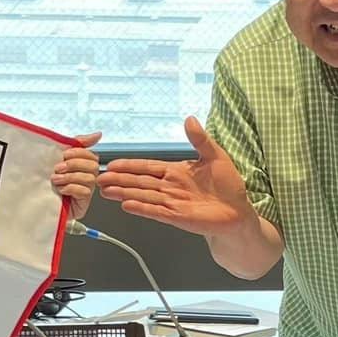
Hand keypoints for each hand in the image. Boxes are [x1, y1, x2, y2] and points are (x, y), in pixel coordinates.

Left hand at [52, 132, 101, 221]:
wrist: (36, 198)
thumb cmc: (48, 177)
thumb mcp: (60, 155)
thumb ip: (78, 143)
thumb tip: (98, 134)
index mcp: (84, 164)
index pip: (91, 154)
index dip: (78, 153)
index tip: (64, 155)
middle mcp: (88, 176)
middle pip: (93, 166)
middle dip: (73, 165)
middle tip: (58, 168)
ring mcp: (87, 190)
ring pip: (89, 179)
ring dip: (69, 177)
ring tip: (56, 180)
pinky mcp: (83, 203)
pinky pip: (85, 192)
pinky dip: (71, 189)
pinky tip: (61, 190)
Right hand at [98, 116, 256, 235]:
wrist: (238, 212)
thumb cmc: (228, 185)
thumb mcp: (216, 156)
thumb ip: (200, 140)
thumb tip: (189, 119)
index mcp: (176, 171)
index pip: (148, 167)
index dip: (130, 165)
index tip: (112, 163)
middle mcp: (170, 187)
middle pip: (140, 182)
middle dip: (119, 180)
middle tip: (99, 178)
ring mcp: (172, 203)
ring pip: (143, 196)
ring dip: (124, 193)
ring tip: (106, 191)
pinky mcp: (177, 217)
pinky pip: (156, 211)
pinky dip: (142, 208)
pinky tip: (127, 205)